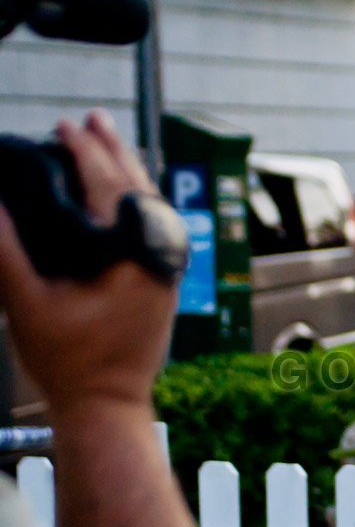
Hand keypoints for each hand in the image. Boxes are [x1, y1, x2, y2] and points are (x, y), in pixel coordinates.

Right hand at [0, 110, 175, 418]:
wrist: (109, 406)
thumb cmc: (70, 362)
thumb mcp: (26, 304)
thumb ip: (5, 251)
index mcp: (133, 256)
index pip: (110, 188)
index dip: (86, 152)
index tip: (65, 126)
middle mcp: (160, 258)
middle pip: (139, 190)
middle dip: (113, 151)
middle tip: (93, 119)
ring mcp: (167, 271)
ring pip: (151, 207)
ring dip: (127, 172)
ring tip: (108, 142)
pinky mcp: (164, 284)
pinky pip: (153, 228)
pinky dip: (135, 202)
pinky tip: (123, 194)